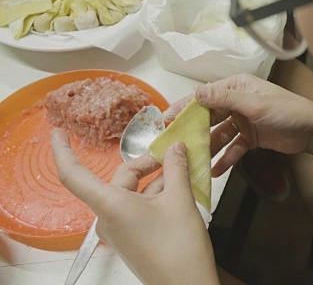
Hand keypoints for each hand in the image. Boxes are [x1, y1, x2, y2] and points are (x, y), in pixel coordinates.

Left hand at [51, 129, 217, 284]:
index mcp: (112, 206)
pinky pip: (137, 205)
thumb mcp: (181, 200)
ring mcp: (119, 229)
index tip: (58, 133)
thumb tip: (175, 148)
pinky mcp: (131, 236)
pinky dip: (156, 194)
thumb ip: (176, 169)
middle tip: (173, 154)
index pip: (74, 174)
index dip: (63, 150)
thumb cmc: (179, 251)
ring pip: (132, 191)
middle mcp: (109, 218)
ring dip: (156, 180)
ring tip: (183, 173)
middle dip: (147, 163)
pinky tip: (179, 190)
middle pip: (120, 177)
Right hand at [165, 74, 312, 176]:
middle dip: (193, 131)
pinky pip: (233, 149)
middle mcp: (237, 102)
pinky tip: (215, 172)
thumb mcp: (255, 104)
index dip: (186, 107)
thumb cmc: (287, 111)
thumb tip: (197, 92)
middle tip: (175, 146)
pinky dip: (225, 159)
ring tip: (193, 163)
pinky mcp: (250, 138)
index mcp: (238, 87)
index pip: (206, 96)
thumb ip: (226, 99)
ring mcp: (243, 121)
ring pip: (219, 135)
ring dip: (208, 148)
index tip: (167, 119)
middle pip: (209, 117)